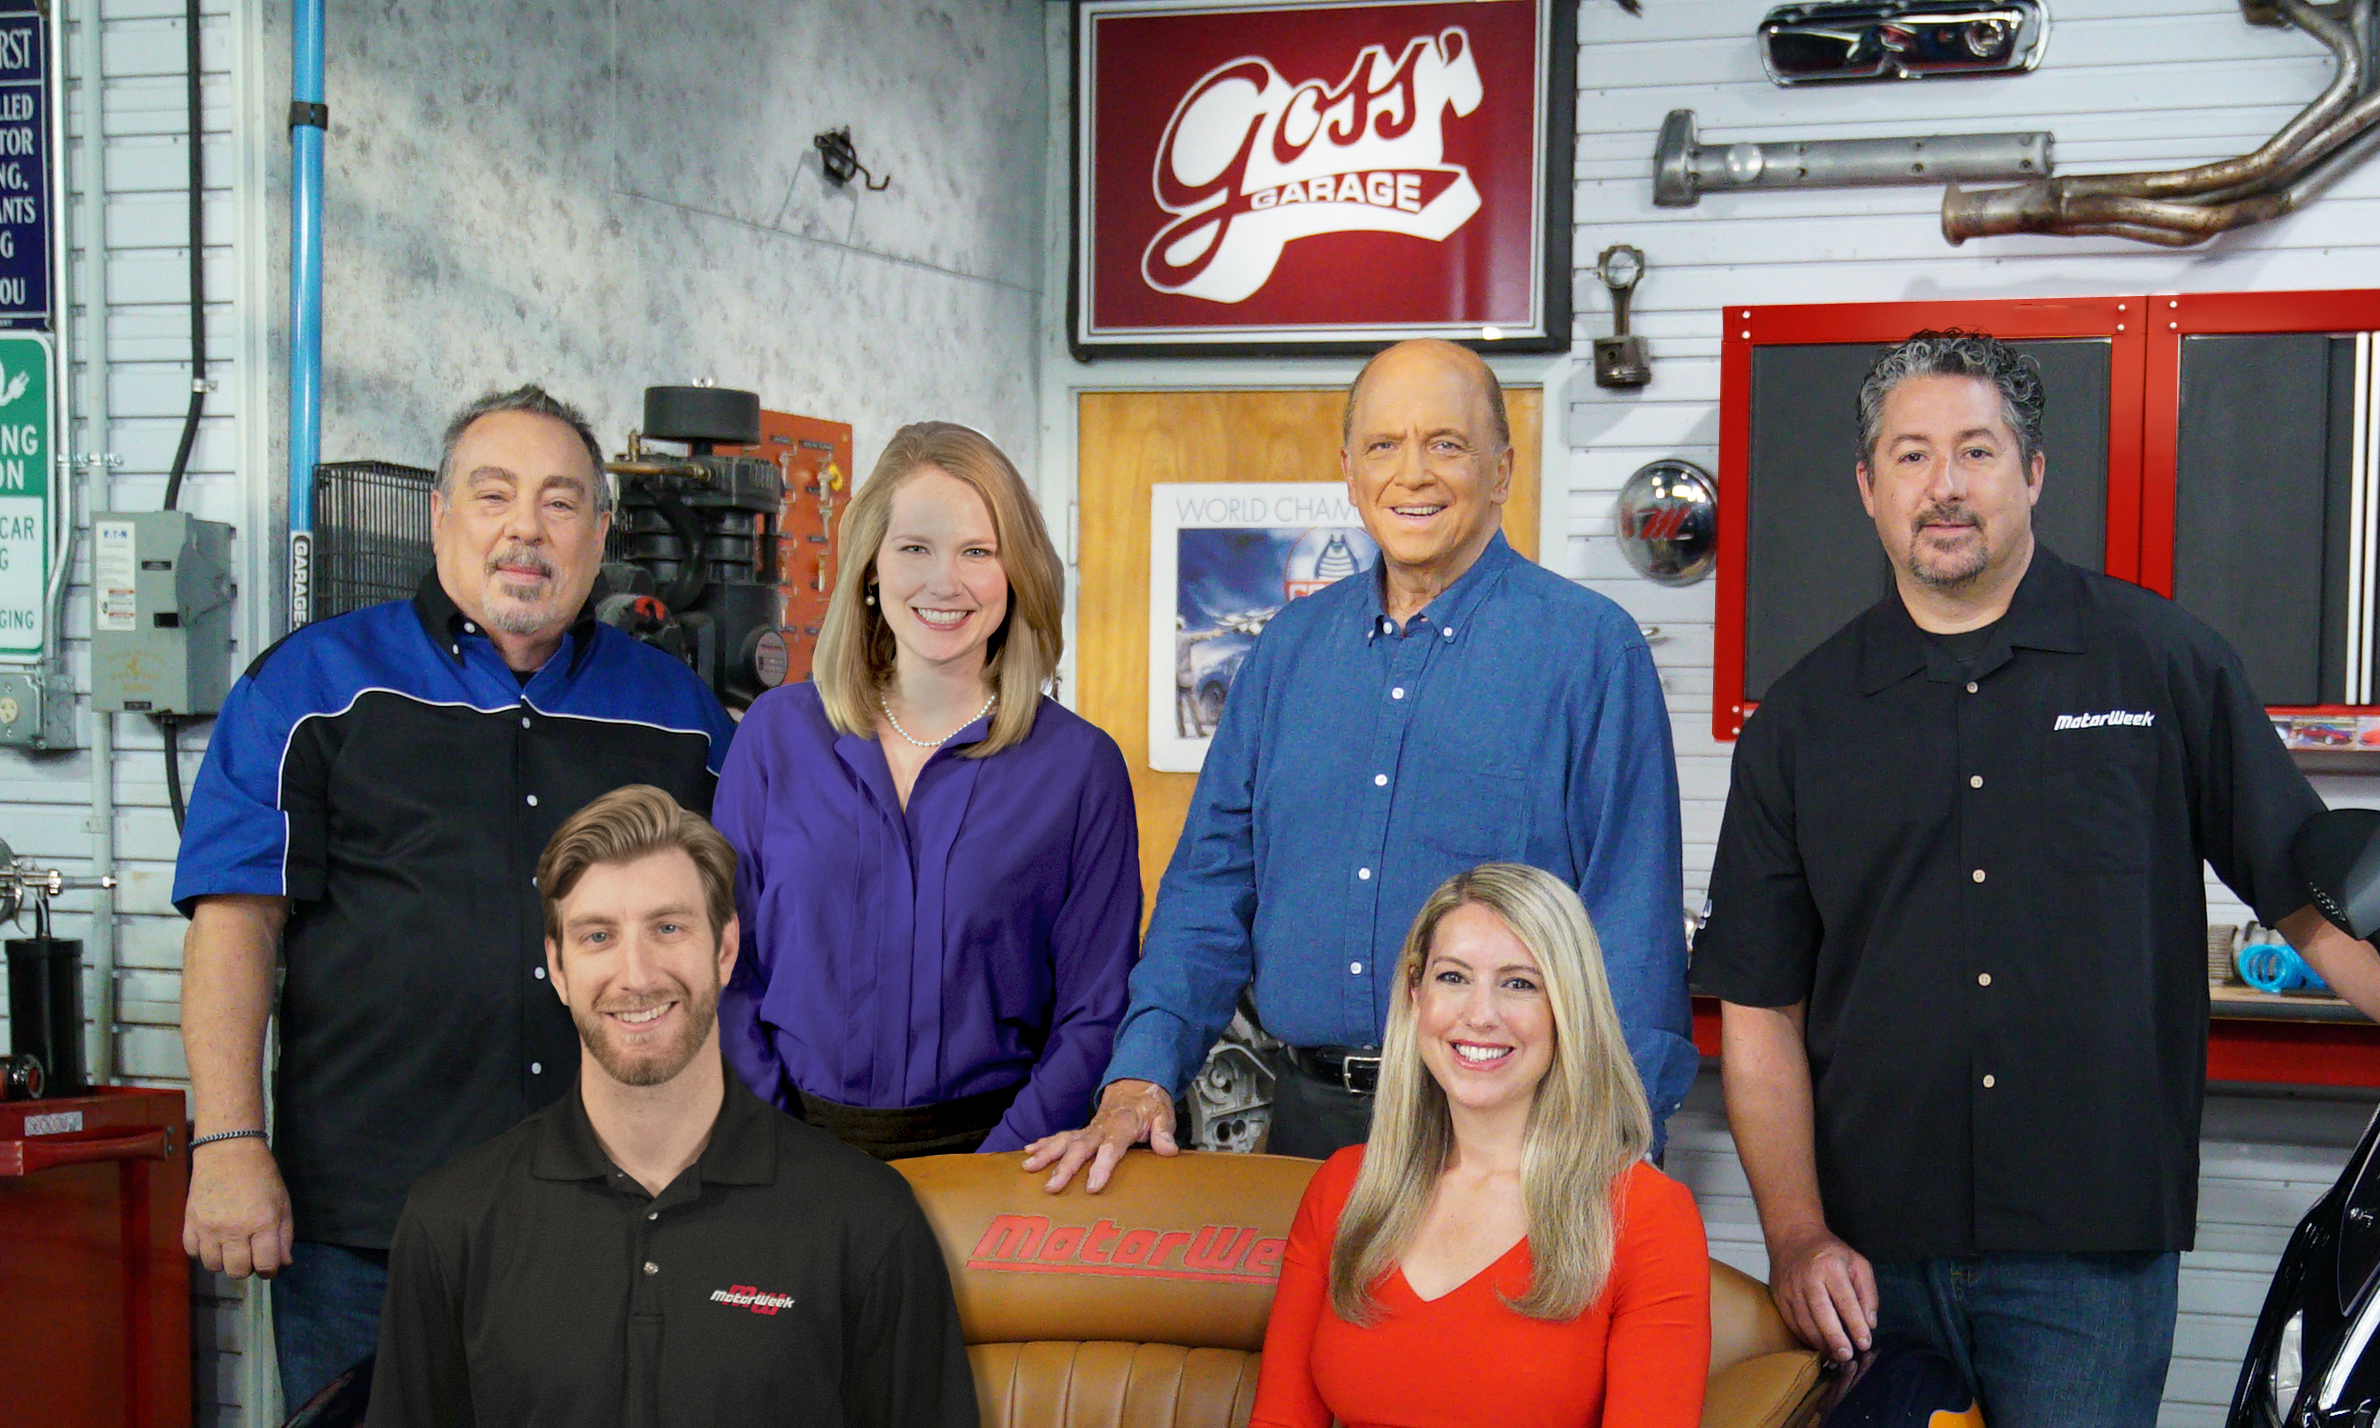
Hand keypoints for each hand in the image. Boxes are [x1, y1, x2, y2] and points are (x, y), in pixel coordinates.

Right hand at [182, 1137, 293, 1278]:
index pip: (266, 1265)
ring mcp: (209, 1228)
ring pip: (213, 1266)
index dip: (270, 1269)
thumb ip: (284, 1235)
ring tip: (229, 1245)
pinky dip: (202, 1251)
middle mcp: (234, 1230)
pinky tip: (212, 1239)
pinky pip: (192, 1252)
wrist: (227, 1152)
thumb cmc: (261, 1175)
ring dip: (223, 1260)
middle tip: (249, 1253)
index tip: (268, 1263)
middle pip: (237, 1271)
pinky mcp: (190, 1223)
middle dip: (246, 1267)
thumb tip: (283, 1263)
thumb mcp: (282, 1202)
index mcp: (263, 1223)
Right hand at [1019, 1079, 1177, 1192]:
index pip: (1111, 1148)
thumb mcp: (1163, 1115)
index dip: (1102, 1167)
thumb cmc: (1149, 1105)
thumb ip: (1163, 1133)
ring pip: (1064, 1141)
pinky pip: (1060, 1136)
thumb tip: (1168, 1150)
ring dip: (1046, 1154)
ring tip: (1028, 1167)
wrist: (1135, 1085)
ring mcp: (1089, 1129)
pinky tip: (1027, 1152)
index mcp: (1122, 1125)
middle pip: (1081, 1147)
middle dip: (1065, 1167)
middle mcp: (1101, 1127)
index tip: (1092, 1187)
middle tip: (1051, 1187)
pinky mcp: (1082, 1131)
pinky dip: (1043, 1143)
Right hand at [1766, 1225, 1876, 1363]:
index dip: (1856, 1324)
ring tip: (1835, 1356)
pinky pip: (1792, 1323)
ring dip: (1821, 1343)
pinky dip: (1805, 1337)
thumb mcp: (1857, 1263)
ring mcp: (1790, 1288)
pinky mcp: (1779, 1297)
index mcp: (1830, 1266)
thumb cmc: (1830, 1252)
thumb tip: (1869, 1323)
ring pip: (1804, 1322)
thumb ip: (1868, 1292)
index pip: (1845, 1300)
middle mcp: (1807, 1277)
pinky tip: (1819, 1345)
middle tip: (1847, 1356)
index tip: (1865, 1343)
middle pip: (1821, 1313)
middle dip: (1835, 1338)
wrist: (1793, 1237)